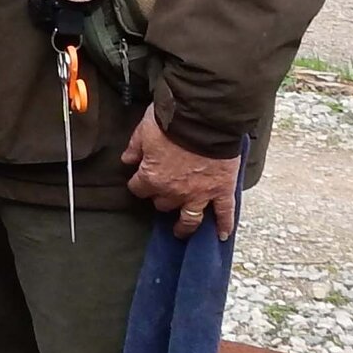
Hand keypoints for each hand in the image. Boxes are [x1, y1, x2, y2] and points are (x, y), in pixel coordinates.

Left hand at [121, 107, 239, 239]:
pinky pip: (224, 212)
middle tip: (165, 193)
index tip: (141, 179)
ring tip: (181, 231)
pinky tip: (222, 235)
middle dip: (162, 198)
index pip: (138, 189)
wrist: (205, 117)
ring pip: (190, 219)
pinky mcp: (222, 189)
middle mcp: (175, 192)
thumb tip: (127, 159)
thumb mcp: (145, 129)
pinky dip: (224, 225)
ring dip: (184, 227)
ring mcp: (200, 194)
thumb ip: (135, 147)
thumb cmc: (173, 120)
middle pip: (163, 204)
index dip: (139, 183)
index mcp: (152, 177)